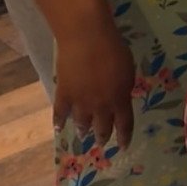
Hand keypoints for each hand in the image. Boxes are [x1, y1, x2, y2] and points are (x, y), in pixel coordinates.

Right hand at [54, 16, 135, 147]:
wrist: (87, 39)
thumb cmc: (113, 48)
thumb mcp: (128, 69)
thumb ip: (124, 87)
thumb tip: (120, 96)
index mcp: (120, 99)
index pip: (125, 124)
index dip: (124, 137)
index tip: (124, 146)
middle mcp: (101, 106)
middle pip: (103, 127)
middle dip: (103, 136)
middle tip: (102, 141)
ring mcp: (80, 102)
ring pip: (82, 123)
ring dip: (83, 130)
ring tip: (83, 134)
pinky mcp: (64, 94)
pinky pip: (60, 113)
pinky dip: (59, 122)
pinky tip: (58, 127)